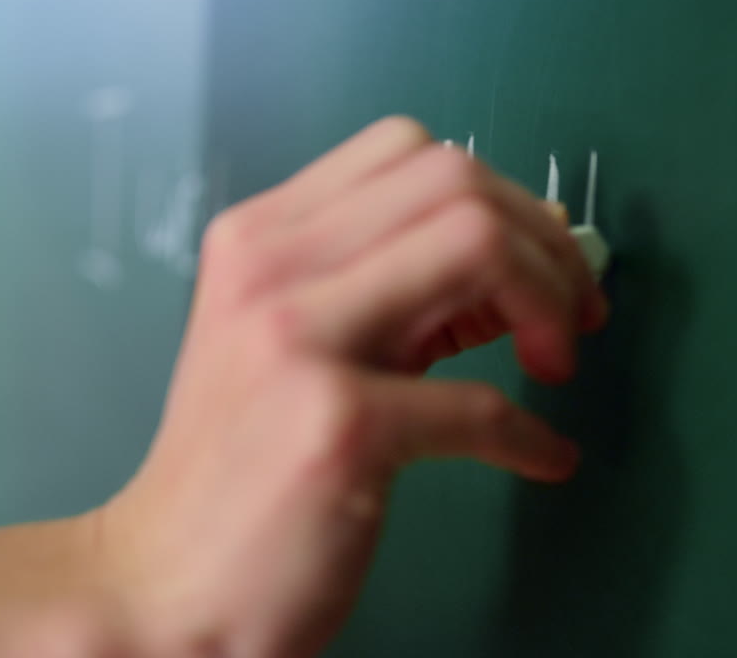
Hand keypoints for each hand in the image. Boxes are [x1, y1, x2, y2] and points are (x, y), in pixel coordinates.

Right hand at [96, 116, 607, 656]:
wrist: (164, 587)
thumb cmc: (239, 472)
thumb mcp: (298, 344)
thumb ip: (391, 289)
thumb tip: (517, 255)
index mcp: (260, 239)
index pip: (409, 150)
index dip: (497, 196)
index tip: (533, 258)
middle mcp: (270, 269)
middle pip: (455, 181)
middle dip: (543, 241)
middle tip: (572, 311)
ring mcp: (299, 341)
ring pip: (477, 243)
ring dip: (550, 300)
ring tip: (558, 363)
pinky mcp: (339, 427)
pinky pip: (484, 403)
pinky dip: (534, 435)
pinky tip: (542, 457)